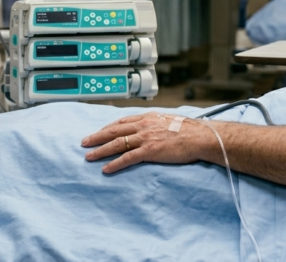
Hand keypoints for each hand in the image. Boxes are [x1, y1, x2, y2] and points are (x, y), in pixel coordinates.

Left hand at [82, 112, 213, 173]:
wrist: (200, 136)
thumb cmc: (189, 130)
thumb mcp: (170, 120)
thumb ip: (157, 123)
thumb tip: (154, 127)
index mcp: (148, 117)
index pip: (122, 121)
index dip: (108, 127)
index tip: (99, 132)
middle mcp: (144, 125)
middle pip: (114, 130)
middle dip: (97, 137)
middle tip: (84, 142)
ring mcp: (146, 138)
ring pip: (117, 144)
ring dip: (100, 150)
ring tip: (89, 156)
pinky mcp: (150, 151)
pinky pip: (127, 158)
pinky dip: (114, 163)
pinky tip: (106, 169)